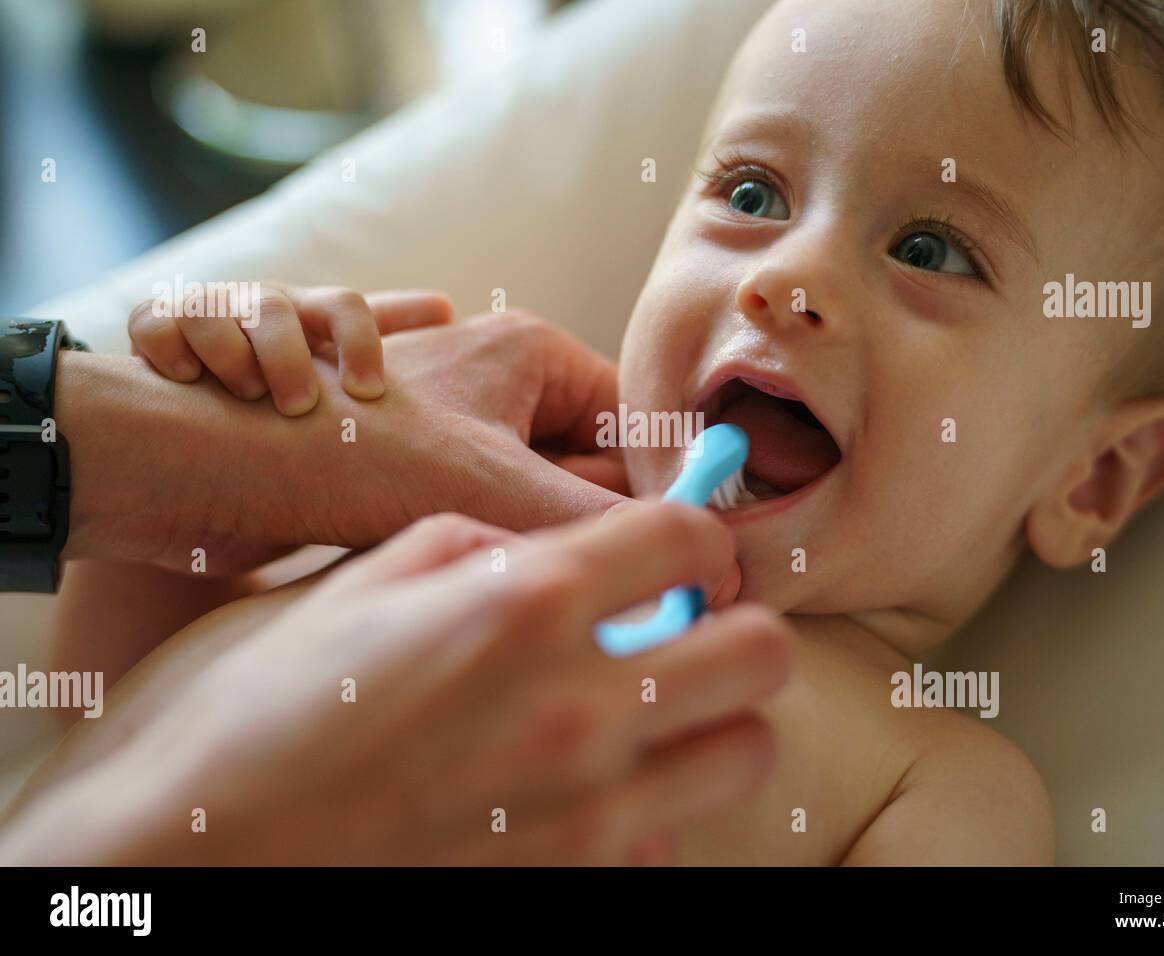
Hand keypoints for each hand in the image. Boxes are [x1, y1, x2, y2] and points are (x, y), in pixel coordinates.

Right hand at [2, 505, 792, 863]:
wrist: (193, 863)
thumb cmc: (250, 714)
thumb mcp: (353, 583)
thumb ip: (474, 550)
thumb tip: (541, 552)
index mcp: (524, 604)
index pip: (689, 538)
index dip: (696, 534)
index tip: (678, 554)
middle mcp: (580, 705)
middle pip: (763, 651)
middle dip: (733, 629)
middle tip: (682, 633)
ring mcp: (588, 811)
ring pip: (749, 752)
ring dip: (714, 723)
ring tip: (650, 718)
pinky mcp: (574, 884)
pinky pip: (672, 840)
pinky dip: (654, 811)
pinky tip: (588, 797)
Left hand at [55, 309, 660, 576]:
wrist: (209, 463)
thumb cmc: (355, 449)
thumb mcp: (504, 490)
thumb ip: (613, 531)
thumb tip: (711, 566)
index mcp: (530, 352)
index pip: (631, 423)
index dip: (659, 491)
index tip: (681, 558)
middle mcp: (493, 380)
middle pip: (584, 464)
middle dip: (586, 523)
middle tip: (589, 580)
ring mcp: (449, 425)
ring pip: (529, 496)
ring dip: (529, 542)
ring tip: (513, 575)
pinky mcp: (410, 467)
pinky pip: (478, 513)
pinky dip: (484, 549)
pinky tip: (467, 577)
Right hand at [127, 284, 452, 415]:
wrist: (208, 386)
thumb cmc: (292, 372)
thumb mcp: (338, 359)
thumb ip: (389, 337)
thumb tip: (448, 309)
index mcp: (315, 316)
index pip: (349, 310)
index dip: (362, 344)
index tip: (370, 394)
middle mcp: (263, 307)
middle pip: (277, 314)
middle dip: (287, 359)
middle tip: (299, 407)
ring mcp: (209, 314)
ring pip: (216, 315)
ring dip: (233, 356)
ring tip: (248, 395)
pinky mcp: (157, 328)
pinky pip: (155, 325)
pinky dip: (170, 348)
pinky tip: (187, 377)